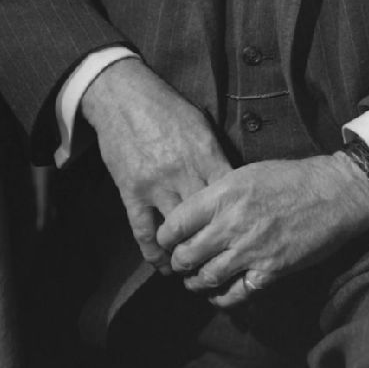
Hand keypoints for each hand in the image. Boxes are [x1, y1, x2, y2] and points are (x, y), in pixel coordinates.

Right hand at [80, 58, 232, 273]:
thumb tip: (235, 182)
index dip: (239, 215)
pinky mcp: (132, 192)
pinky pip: (144, 231)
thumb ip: (216, 155)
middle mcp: (184, 172)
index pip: (230, 193)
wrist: (123, 97)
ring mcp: (156, 185)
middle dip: (216, 241)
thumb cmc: (167, 108)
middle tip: (224, 260)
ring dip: (187, 253)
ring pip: (178, 231)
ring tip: (195, 270)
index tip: (245, 232)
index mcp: (205, 153)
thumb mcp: (200, 125)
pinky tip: (163, 266)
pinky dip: (154, 253)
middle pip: (207, 218)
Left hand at [156, 154, 368, 308]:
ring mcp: (251, 250)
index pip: (176, 223)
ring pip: (206, 278)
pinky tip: (218, 294)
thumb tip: (194, 215)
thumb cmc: (290, 178)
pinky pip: (234, 294)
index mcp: (224, 194)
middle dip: (178, 262)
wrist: (333, 193)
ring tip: (194, 279)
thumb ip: (218, 194)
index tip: (166, 241)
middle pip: (186, 255)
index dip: (165, 236)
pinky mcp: (270, 271)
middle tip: (179, 262)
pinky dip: (221, 298)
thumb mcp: (247, 173)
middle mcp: (232, 223)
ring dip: (195, 282)